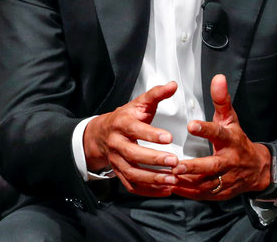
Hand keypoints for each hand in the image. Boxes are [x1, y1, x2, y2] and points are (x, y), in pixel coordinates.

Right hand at [83, 82, 179, 196]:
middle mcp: (116, 143)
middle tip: (174, 161)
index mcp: (122, 123)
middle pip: (133, 154)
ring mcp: (116, 160)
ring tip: (172, 179)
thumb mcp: (139, 103)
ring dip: (152, 178)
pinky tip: (165, 189)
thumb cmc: (126, 117)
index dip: (151, 134)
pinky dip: (148, 190)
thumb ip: (157, 94)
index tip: (169, 137)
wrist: (101, 133)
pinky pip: (132, 185)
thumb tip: (173, 85)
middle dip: (154, 159)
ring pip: (132, 173)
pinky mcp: (119, 173)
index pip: (135, 129)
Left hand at [171, 74, 271, 199]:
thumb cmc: (238, 140)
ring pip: (206, 183)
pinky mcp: (220, 192)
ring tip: (169, 177)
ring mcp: (226, 179)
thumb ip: (221, 99)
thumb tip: (218, 78)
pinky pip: (203, 194)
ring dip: (188, 182)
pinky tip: (173, 186)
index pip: (218, 133)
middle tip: (176, 165)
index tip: (190, 125)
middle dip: (194, 167)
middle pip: (212, 165)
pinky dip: (189, 192)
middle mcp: (229, 161)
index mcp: (231, 140)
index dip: (205, 129)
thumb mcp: (231, 118)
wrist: (257, 169)